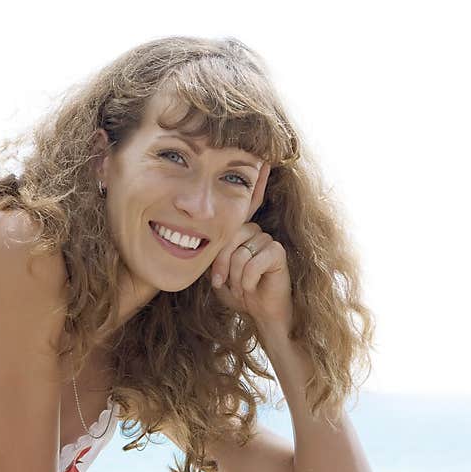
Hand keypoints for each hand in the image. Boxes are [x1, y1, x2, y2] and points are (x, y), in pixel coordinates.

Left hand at [209, 162, 293, 329]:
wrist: (258, 313)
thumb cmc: (234, 291)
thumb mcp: (215, 269)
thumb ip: (209, 251)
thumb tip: (193, 229)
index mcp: (238, 231)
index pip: (241, 204)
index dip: (252, 180)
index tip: (260, 159)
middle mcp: (253, 231)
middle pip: (228, 234)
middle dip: (221, 264)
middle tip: (220, 281)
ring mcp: (266, 240)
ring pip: (239, 252)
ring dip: (234, 276)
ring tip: (239, 286)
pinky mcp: (277, 252)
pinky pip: (254, 261)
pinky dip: (247, 280)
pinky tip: (251, 287)